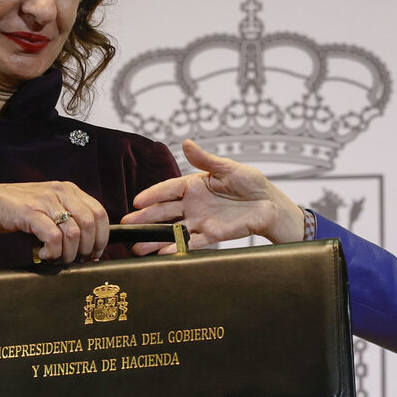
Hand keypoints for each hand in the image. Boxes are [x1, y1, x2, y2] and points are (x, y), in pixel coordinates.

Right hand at [0, 180, 108, 260]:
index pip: (99, 213)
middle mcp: (61, 192)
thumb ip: (70, 217)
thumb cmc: (22, 210)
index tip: (95, 253)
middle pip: (89, 224)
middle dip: (87, 248)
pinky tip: (43, 254)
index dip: (102, 237)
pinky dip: (52, 252)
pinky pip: (53, 237)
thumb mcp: (51, 207)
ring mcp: (46, 201)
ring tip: (58, 259)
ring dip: (68, 253)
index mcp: (70, 190)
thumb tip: (90, 244)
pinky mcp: (31, 212)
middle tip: (78, 260)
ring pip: (73, 233)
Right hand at [122, 140, 303, 251]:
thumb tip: (187, 143)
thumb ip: (206, 160)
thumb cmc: (250, 183)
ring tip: (137, 246)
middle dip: (145, 219)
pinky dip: (177, 248)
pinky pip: (191, 243)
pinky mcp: (211, 235)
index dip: (152, 195)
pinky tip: (162, 253)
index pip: (167, 190)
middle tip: (127, 225)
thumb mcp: (228, 168)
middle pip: (164, 212)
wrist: (269, 205)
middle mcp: (193, 204)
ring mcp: (200, 220)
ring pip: (172, 231)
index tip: (137, 201)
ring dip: (155, 239)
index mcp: (194, 185)